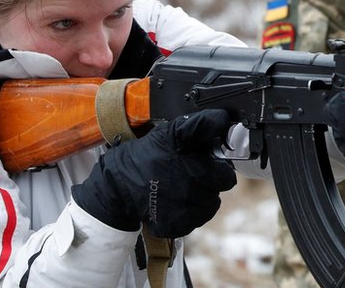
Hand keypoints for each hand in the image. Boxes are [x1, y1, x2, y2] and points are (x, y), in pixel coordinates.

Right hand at [72, 110, 237, 237]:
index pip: (226, 175)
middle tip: (194, 171)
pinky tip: (177, 199)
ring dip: (202, 194)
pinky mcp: (176, 226)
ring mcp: (183, 212)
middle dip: (211, 179)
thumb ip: (200, 125)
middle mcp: (191, 192)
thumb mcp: (172, 132)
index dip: (220, 166)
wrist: (117, 186)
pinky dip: (190, 210)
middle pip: (219, 189)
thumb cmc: (146, 156)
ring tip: (183, 184)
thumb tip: (222, 118)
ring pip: (210, 204)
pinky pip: (197, 218)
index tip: (211, 161)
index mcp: (195, 168)